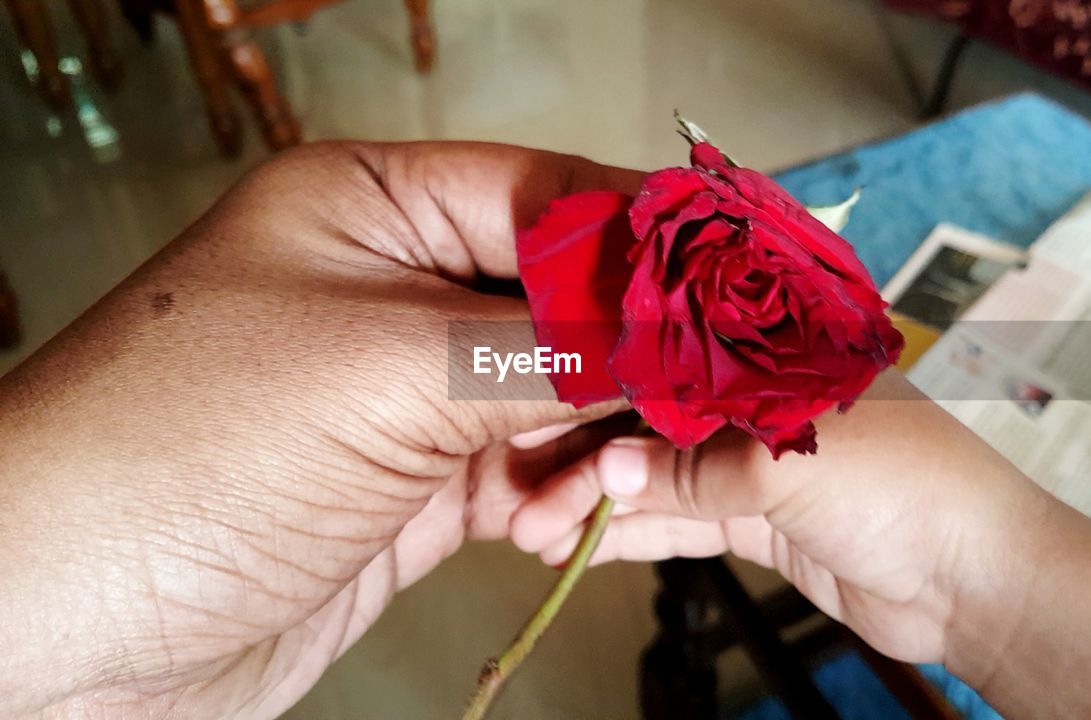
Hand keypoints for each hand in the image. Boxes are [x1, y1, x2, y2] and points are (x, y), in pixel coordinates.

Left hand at [0, 142, 639, 716]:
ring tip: (604, 481)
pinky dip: (558, 497)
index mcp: (367, 207)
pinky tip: (553, 522)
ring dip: (594, 439)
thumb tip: (670, 331)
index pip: (547, 196)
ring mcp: (402, 393)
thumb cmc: (176, 458)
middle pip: (562, 301)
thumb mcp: (382, 370)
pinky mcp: (411, 486)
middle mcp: (388, 289)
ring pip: (555, 395)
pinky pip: (525, 472)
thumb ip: (541, 345)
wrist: (68, 636)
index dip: (645, 242)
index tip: (729, 290)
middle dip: (627, 353)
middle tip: (700, 395)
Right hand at [513, 371, 1090, 719]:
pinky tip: (574, 543)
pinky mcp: (755, 519)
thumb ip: (695, 471)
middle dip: (580, 453)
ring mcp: (755, 461)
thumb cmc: (910, 486)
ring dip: (593, 501)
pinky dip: (629, 533)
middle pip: (649, 418)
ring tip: (526, 527)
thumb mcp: (792, 466)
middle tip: (512, 486)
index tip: (527, 406)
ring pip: (656, 474)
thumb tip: (603, 474)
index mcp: (776, 350)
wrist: (977, 582)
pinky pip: (678, 521)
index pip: (665, 352)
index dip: (593, 379)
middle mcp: (756, 396)